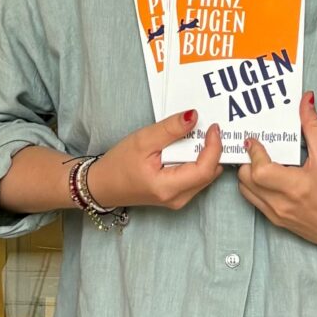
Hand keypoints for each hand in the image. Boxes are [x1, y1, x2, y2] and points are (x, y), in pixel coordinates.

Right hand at [86, 111, 222, 211]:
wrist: (103, 186)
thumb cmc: (118, 165)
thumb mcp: (143, 141)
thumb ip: (169, 129)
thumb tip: (194, 116)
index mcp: (168, 188)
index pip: (204, 170)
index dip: (214, 148)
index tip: (213, 127)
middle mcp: (178, 199)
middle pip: (208, 174)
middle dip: (213, 150)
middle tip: (209, 127)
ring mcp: (178, 200)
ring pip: (205, 177)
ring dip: (206, 155)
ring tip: (201, 135)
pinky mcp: (176, 196)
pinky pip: (196, 178)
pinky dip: (198, 161)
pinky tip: (190, 147)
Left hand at [237, 94, 316, 249]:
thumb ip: (313, 127)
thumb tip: (306, 100)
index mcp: (294, 186)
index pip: (259, 169)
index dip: (253, 151)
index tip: (254, 139)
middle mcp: (280, 204)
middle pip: (246, 179)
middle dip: (246, 161)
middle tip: (254, 147)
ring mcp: (277, 215)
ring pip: (246, 192)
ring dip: (247, 175)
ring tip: (259, 161)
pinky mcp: (277, 223)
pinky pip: (255, 203)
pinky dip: (253, 188)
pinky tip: (267, 178)